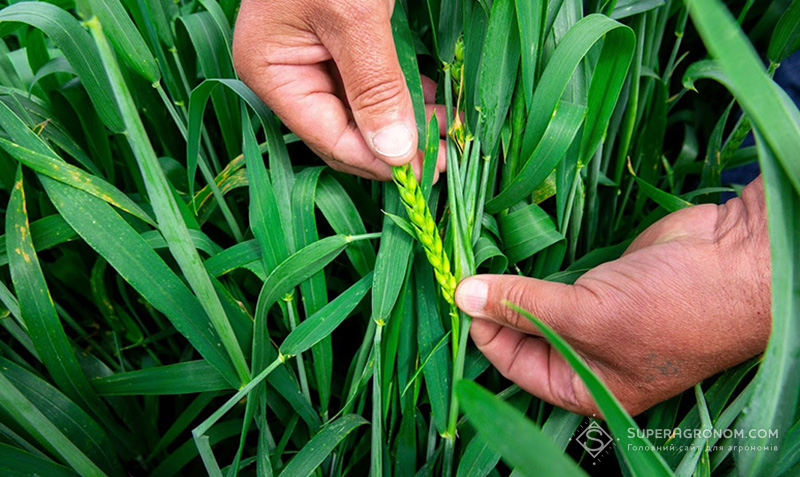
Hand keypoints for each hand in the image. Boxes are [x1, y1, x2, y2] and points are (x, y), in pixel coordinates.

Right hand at [233, 0, 447, 179]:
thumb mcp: (355, 15)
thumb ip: (374, 85)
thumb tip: (396, 153)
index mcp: (272, 72)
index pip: (329, 138)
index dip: (379, 161)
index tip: (432, 171)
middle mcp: (288, 74)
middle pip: (345, 131)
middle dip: (397, 146)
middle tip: (449, 158)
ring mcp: (314, 59)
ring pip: (363, 112)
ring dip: (406, 125)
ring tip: (449, 133)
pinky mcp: (342, 45)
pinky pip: (372, 86)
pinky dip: (403, 97)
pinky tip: (432, 105)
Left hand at [455, 178, 770, 415]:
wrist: (738, 260)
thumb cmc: (672, 308)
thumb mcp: (588, 315)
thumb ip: (524, 307)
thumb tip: (465, 297)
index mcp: (584, 387)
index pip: (514, 365)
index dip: (484, 332)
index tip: (459, 293)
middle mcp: (585, 356)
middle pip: (522, 333)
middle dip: (494, 305)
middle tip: (461, 268)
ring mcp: (594, 315)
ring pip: (536, 302)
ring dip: (511, 281)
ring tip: (477, 253)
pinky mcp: (601, 279)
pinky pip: (555, 275)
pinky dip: (533, 262)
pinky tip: (509, 245)